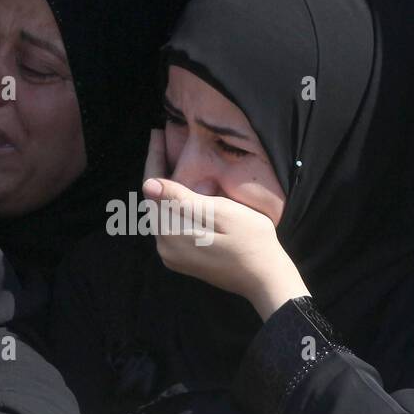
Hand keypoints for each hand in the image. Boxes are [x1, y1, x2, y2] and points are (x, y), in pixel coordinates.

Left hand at [142, 131, 309, 318]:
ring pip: (161, 212)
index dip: (154, 159)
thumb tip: (148, 185)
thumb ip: (182, 199)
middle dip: (157, 169)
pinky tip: (181, 190)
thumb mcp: (220, 212)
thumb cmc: (251, 240)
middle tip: (161, 140)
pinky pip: (169, 225)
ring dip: (164, 187)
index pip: (153, 190)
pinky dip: (172, 204)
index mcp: (171, 233)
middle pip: (154, 201)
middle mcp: (164, 246)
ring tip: (169, 158)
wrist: (265, 279)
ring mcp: (171, 256)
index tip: (156, 133)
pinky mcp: (181, 260)